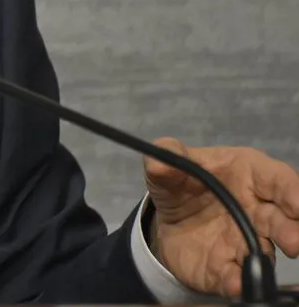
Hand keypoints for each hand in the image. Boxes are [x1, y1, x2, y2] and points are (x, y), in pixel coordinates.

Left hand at [144, 137, 298, 298]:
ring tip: (262, 260)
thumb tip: (157, 162)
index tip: (297, 204)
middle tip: (294, 242)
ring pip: (265, 252)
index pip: (279, 180)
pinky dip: (236, 281)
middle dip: (292, 231)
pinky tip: (233, 283)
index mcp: (250, 175)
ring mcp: (246, 241)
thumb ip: (166, 159)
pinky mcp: (229, 267)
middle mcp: (258, 210)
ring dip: (265, 258)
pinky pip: (235, 276)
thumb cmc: (183, 183)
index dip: (292, 191)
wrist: (168, 220)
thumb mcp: (169, 167)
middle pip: (283, 221)